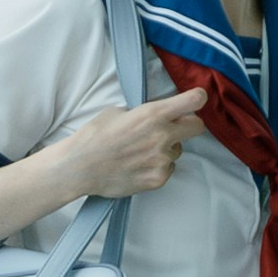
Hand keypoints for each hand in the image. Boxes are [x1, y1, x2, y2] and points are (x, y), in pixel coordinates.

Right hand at [51, 91, 206, 200]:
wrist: (79, 167)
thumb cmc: (94, 136)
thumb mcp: (118, 112)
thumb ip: (144, 113)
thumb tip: (157, 116)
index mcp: (153, 114)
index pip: (194, 100)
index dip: (198, 98)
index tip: (196, 99)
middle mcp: (163, 136)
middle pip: (197, 126)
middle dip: (187, 125)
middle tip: (173, 127)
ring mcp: (162, 159)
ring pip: (178, 150)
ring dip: (167, 148)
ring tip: (141, 151)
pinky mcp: (158, 178)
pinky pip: (168, 168)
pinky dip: (158, 166)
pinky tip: (138, 165)